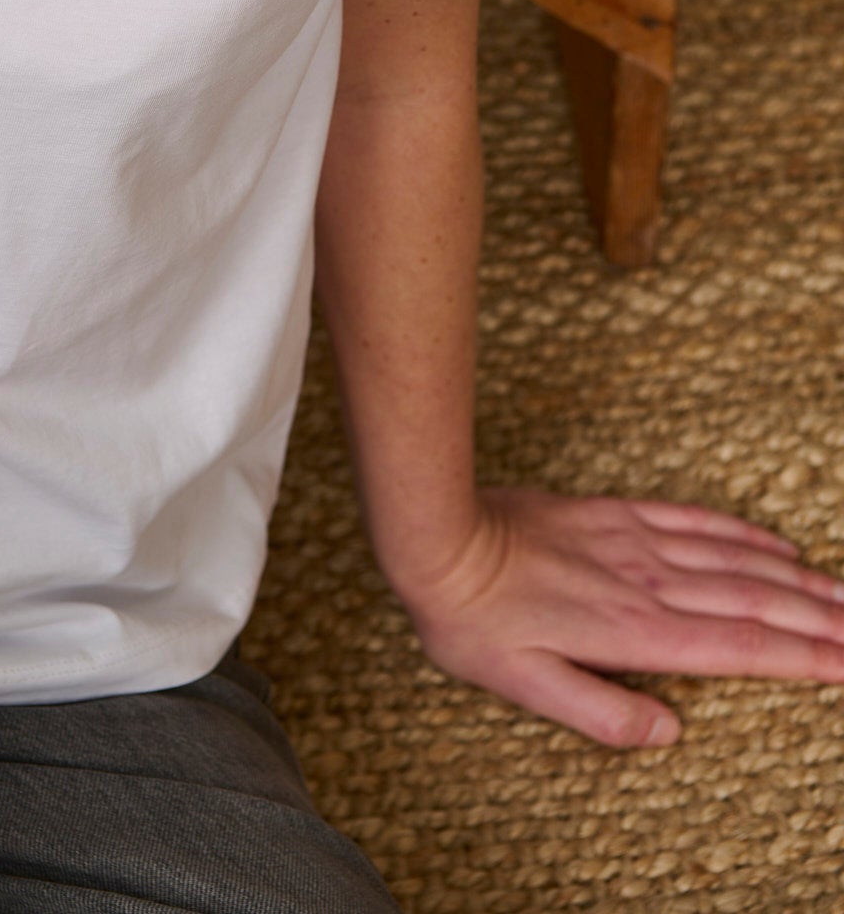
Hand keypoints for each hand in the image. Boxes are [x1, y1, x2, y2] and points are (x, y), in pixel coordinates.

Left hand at [397, 484, 843, 749]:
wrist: (442, 537)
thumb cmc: (475, 622)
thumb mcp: (525, 686)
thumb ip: (601, 714)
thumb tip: (670, 732)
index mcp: (636, 633)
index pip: (740, 648)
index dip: (802, 657)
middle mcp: (649, 584)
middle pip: (755, 602)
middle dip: (820, 619)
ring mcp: (636, 542)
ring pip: (735, 560)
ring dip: (796, 578)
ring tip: (843, 594)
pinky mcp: (616, 513)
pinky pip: (694, 520)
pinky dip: (742, 532)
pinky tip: (774, 542)